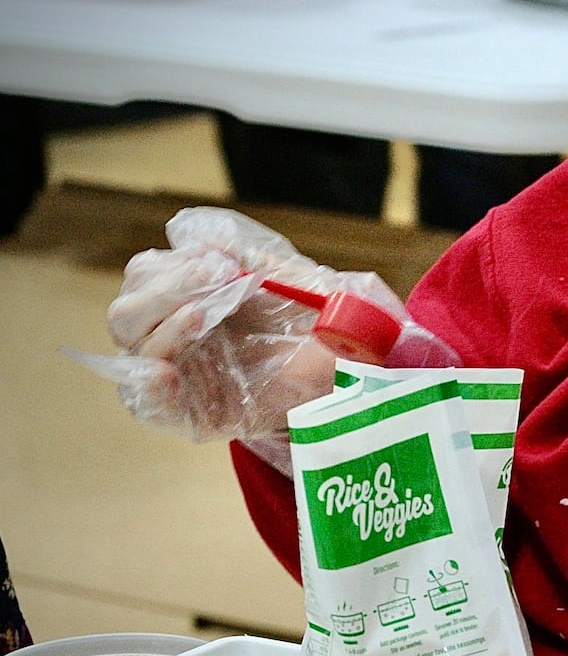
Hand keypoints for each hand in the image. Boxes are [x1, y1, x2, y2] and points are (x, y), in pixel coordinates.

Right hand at [103, 207, 415, 445]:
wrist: (354, 373)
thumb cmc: (320, 326)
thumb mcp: (290, 281)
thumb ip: (250, 258)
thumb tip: (208, 241)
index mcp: (190, 299)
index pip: (145, 275)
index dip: (171, 267)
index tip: (216, 264)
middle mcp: (176, 336)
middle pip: (127, 312)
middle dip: (161, 292)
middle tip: (210, 282)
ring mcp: (184, 376)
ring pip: (135, 351)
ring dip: (162, 329)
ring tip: (200, 316)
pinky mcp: (197, 415)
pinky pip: (152, 407)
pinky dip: (152, 389)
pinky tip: (167, 374)